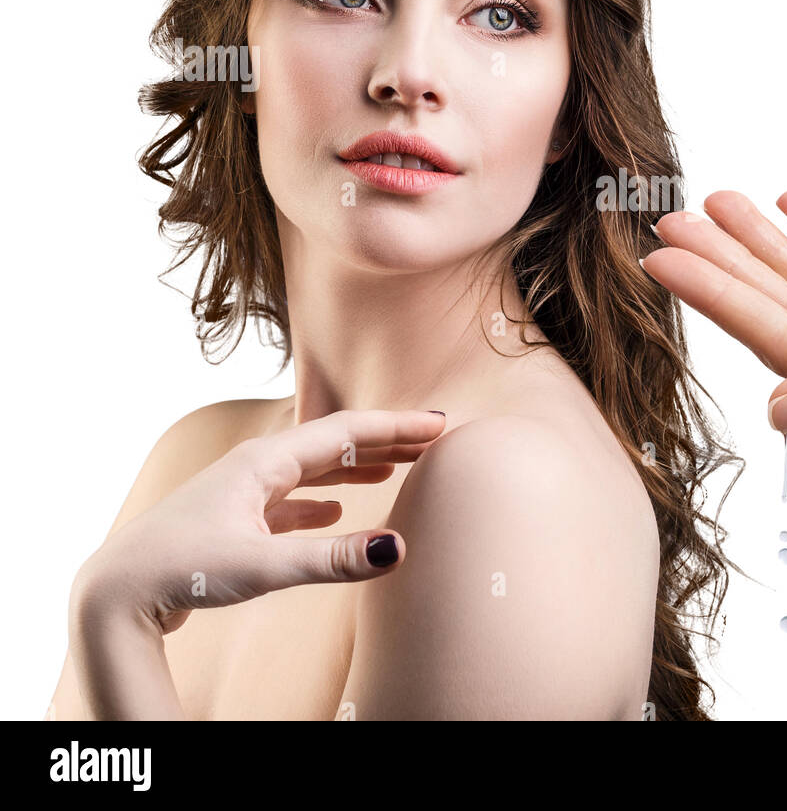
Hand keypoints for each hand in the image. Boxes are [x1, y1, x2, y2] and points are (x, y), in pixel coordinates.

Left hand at [72, 409, 446, 633]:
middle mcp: (256, 467)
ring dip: (358, 466)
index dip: (397, 427)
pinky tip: (336, 512)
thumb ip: (332, 559)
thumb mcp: (263, 566)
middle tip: (432, 441)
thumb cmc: (181, 569)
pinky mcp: (235, 520)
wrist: (116, 593)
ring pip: (314, 468)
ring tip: (397, 468)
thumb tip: (398, 548)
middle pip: (335, 443)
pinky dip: (323, 499)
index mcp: (265, 462)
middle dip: (385, 440)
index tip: (440, 424)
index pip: (347, 432)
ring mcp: (243, 492)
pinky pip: (292, 497)